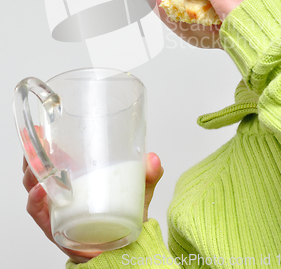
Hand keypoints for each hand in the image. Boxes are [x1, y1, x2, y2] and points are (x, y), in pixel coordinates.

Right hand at [23, 152, 162, 263]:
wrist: (124, 248)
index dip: (44, 139)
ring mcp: (56, 206)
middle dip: (33, 152)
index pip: (55, 152)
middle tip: (38, 141)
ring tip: (38, 162)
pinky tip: (42, 190)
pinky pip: (38, 212)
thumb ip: (148, 175)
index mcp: (76, 173)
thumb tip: (153, 160)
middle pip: (38, 166)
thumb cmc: (126, 215)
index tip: (43, 126)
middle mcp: (61, 188)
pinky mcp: (54, 226)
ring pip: (34, 185)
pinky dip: (36, 200)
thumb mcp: (138, 190)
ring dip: (32, 172)